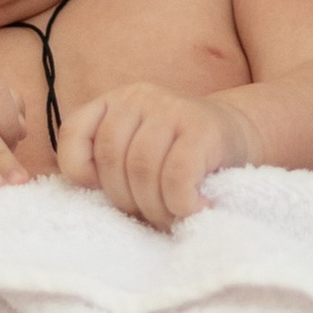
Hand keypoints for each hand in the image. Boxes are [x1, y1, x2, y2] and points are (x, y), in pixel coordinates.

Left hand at [59, 83, 252, 225]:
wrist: (238, 134)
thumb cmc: (179, 154)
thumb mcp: (136, 149)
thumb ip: (107, 163)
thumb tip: (82, 198)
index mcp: (115, 103)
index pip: (73, 132)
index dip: (78, 169)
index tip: (100, 190)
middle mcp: (139, 98)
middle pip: (111, 159)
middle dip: (128, 200)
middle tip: (151, 214)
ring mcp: (172, 108)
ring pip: (142, 170)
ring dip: (156, 207)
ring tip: (173, 215)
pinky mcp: (203, 128)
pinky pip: (176, 175)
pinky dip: (180, 202)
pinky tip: (195, 207)